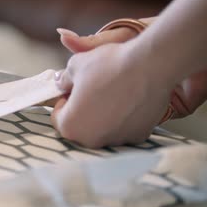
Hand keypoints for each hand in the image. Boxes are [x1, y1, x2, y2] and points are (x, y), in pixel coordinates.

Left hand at [52, 19, 206, 147]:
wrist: (149, 66)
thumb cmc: (107, 66)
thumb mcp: (75, 66)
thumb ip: (64, 79)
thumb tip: (62, 83)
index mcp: (70, 127)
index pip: (58, 117)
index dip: (65, 99)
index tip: (74, 88)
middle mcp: (92, 141)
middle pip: (81, 126)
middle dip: (83, 110)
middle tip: (92, 89)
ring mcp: (117, 141)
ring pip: (104, 128)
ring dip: (104, 114)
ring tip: (113, 91)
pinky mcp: (139, 136)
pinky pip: (124, 127)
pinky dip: (124, 116)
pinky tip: (130, 98)